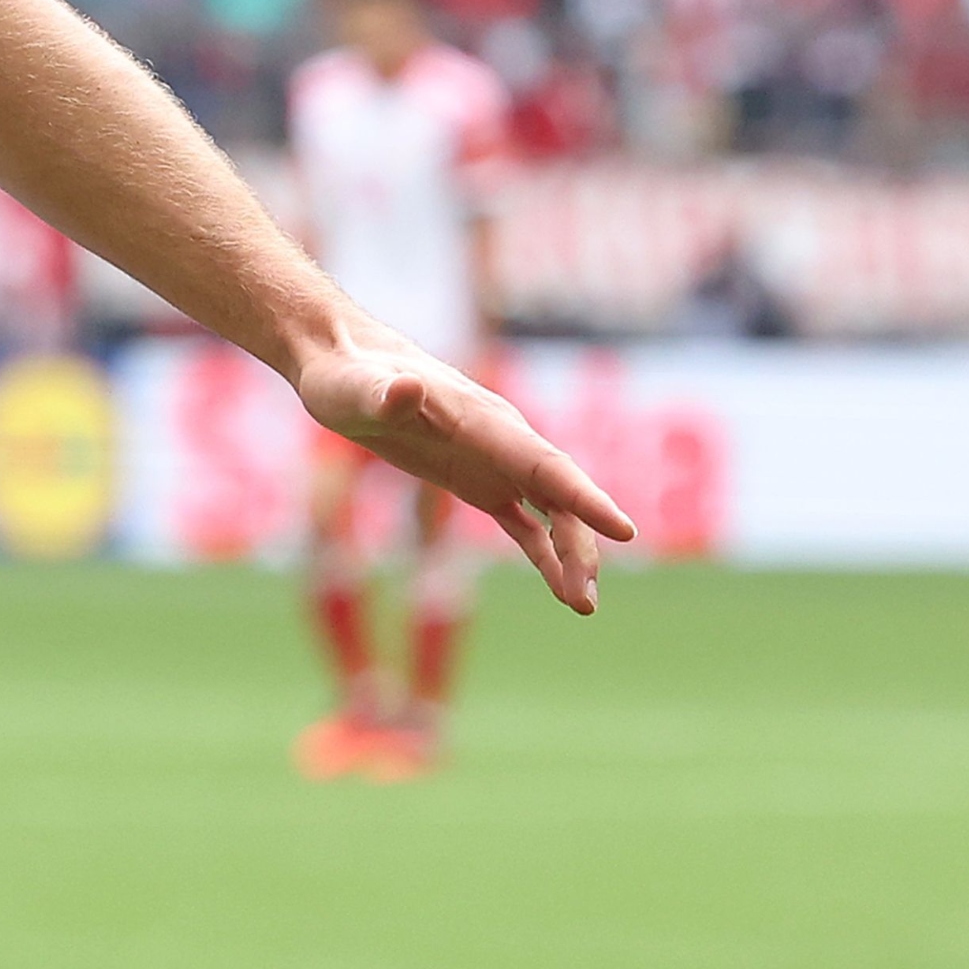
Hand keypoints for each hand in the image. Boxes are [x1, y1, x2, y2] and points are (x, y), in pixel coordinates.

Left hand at [296, 335, 636, 612]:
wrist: (342, 362)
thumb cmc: (346, 374)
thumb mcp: (353, 390)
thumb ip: (383, 394)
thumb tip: (407, 388)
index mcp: (483, 421)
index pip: (544, 463)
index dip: (585, 498)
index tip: (625, 531)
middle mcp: (501, 440)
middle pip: (558, 496)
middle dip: (578, 545)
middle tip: (584, 600)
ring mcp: (494, 461)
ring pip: (551, 512)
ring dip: (569, 555)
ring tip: (583, 606)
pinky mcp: (478, 480)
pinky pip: (524, 523)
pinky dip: (544, 554)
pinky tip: (562, 589)